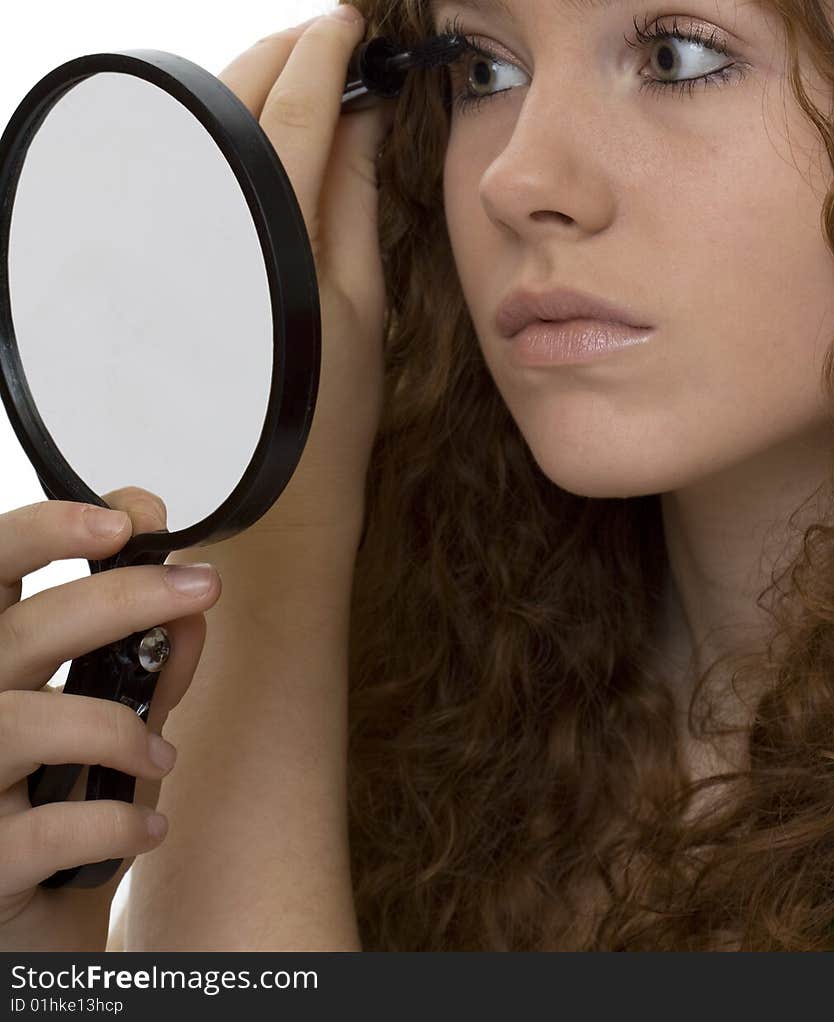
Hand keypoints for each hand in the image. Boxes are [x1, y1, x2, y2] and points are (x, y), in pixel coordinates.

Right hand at [0, 487, 220, 950]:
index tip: (125, 519)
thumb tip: (190, 609)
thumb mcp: (110, 728)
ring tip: (161, 759)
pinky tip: (146, 829)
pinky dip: (113, 825)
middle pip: (19, 630)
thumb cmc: (62, 808)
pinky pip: (43, 830)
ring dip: (116, 731)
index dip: (44, 530)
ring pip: (21, 723)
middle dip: (119, 598)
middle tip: (202, 589)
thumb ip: (146, 669)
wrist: (29, 928)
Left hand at [216, 10, 392, 538]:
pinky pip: (188, 166)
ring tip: (308, 85)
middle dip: (285, 53)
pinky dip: (228, 134)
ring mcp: (172, 245)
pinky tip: (261, 139)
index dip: (325, 55)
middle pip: (236, 101)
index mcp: (272, 243)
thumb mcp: (360, 300)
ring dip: (255, 90)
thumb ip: (355, 196)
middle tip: (333, 42)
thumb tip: (364, 110)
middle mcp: (206, 234)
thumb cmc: (327, 412)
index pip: (295, 114)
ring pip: (206, 126)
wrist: (266, 496)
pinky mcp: (157, 260)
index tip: (351, 24)